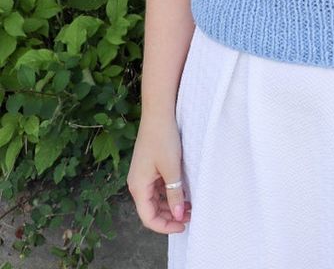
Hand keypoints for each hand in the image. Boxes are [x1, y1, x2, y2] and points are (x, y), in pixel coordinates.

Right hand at [127, 113, 191, 233]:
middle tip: (191, 215)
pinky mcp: (148, 167)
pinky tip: (182, 191)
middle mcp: (137, 183)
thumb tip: (179, 216)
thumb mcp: (171, 169)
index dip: (165, 226)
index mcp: (138, 187)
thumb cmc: (163, 139)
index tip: (183, 226)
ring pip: (155, 199)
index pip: (148, 218)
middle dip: (170, 216)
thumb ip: (174, 194)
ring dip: (170, 205)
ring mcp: (142, 175)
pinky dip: (169, 193)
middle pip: (151, 210)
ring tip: (190, 204)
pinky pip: (157, 187)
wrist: (158, 113)